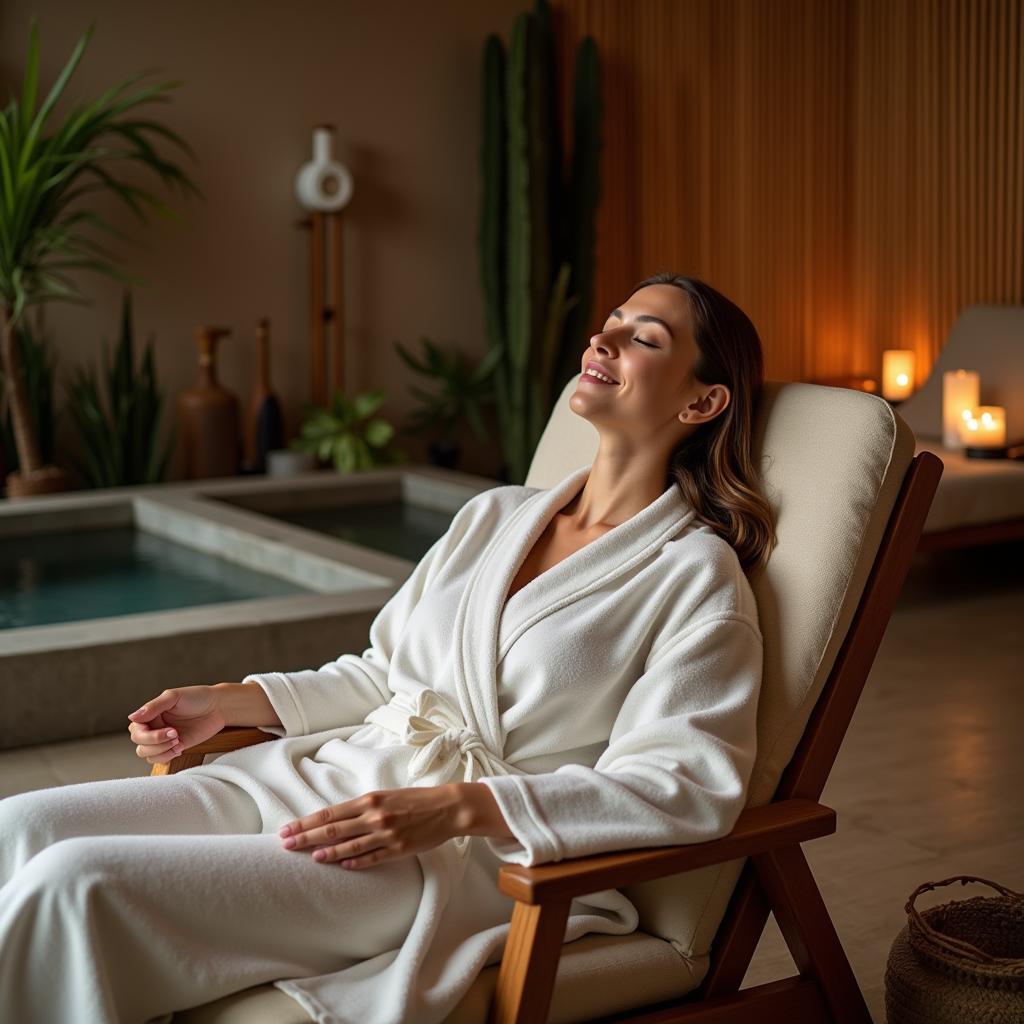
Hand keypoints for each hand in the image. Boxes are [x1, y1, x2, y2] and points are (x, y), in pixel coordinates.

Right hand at [127, 685, 227, 764]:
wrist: (219, 707)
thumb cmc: (197, 697)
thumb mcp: (174, 697)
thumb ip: (153, 706)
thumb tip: (132, 717)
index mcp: (150, 714)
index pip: (135, 730)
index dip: (147, 734)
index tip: (169, 729)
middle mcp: (154, 726)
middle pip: (139, 744)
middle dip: (156, 742)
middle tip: (175, 734)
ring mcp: (163, 739)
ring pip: (147, 754)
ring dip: (162, 750)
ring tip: (178, 740)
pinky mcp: (174, 748)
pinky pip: (161, 759)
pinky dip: (168, 756)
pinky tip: (181, 747)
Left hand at [277, 785, 462, 868]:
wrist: (447, 807)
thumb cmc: (415, 799)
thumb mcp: (386, 796)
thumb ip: (363, 807)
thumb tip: (336, 820)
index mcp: (369, 800)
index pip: (329, 813)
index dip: (306, 822)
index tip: (287, 829)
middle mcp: (374, 816)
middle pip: (332, 829)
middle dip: (306, 837)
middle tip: (285, 844)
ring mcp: (386, 834)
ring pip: (349, 846)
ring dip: (326, 853)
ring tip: (309, 858)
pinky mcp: (398, 849)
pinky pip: (371, 858)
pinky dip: (354, 862)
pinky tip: (341, 866)